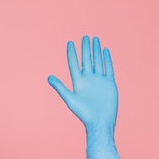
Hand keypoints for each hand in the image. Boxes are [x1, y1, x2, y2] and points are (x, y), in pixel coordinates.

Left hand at [48, 36, 119, 158]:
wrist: (100, 121)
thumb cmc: (83, 113)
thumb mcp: (70, 99)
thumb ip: (60, 87)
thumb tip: (48, 77)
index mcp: (78, 82)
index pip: (74, 64)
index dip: (72, 53)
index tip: (70, 42)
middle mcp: (89, 79)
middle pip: (86, 60)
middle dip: (85, 48)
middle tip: (85, 37)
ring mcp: (99, 81)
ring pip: (97, 62)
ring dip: (96, 51)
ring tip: (95, 39)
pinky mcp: (109, 83)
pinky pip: (108, 68)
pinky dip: (107, 59)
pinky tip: (105, 51)